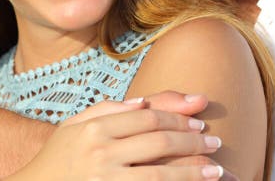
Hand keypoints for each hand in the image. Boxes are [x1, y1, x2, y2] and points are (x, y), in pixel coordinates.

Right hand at [7, 93, 227, 180]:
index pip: (147, 117)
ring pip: (161, 174)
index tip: (198, 123)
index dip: (178, 119)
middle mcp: (100, 153)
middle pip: (159, 142)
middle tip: (215, 142)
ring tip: (217, 171)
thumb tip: (144, 102)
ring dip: (194, 171)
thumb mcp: (74, 126)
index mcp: (93, 129)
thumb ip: (107, 110)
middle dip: (193, 142)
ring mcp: (106, 180)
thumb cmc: (57, 157)